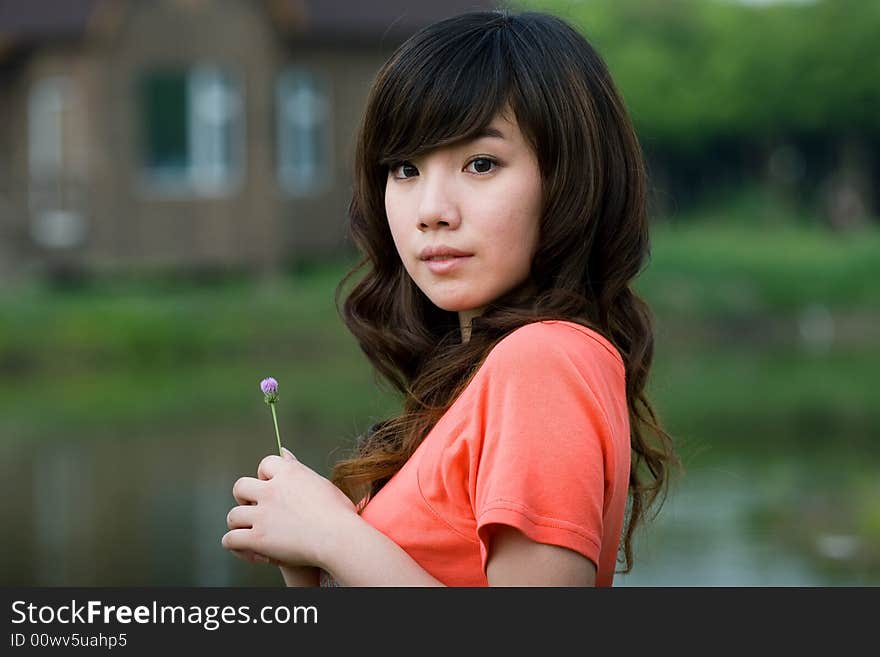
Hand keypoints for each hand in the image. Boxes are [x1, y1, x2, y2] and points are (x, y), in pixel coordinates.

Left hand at [222, 447, 357, 569]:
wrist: (340, 538)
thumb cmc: (340, 514)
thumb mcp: (321, 483)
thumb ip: (297, 469)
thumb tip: (283, 451)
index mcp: (289, 473)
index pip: (265, 464)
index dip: (266, 477)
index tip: (274, 489)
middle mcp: (272, 490)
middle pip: (241, 486)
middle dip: (245, 498)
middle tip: (256, 509)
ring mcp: (263, 514)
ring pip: (233, 515)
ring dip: (240, 525)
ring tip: (252, 532)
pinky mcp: (258, 538)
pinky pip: (231, 540)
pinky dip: (238, 547)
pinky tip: (253, 552)